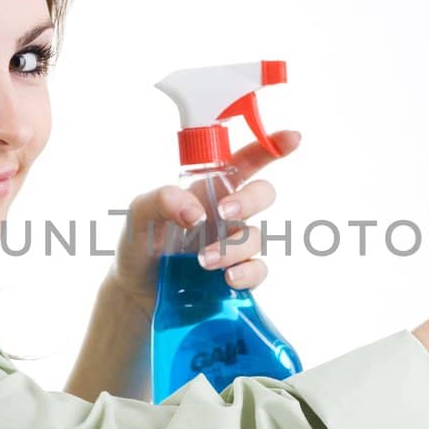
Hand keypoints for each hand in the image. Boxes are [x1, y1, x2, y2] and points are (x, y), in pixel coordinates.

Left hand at [106, 129, 302, 307]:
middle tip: (224, 212)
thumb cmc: (140, 242)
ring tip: (203, 261)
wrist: (136, 290)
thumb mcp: (140, 212)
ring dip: (232, 247)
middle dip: (250, 199)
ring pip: (256, 236)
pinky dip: (246, 273)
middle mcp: (226, 213)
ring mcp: (234, 244)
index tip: (291, 138)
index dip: (270, 146)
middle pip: (262, 194)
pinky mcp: (236, 274)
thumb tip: (197, 213)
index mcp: (208, 188)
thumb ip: (163, 199)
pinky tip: (227, 279)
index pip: (245, 161)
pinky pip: (258, 270)